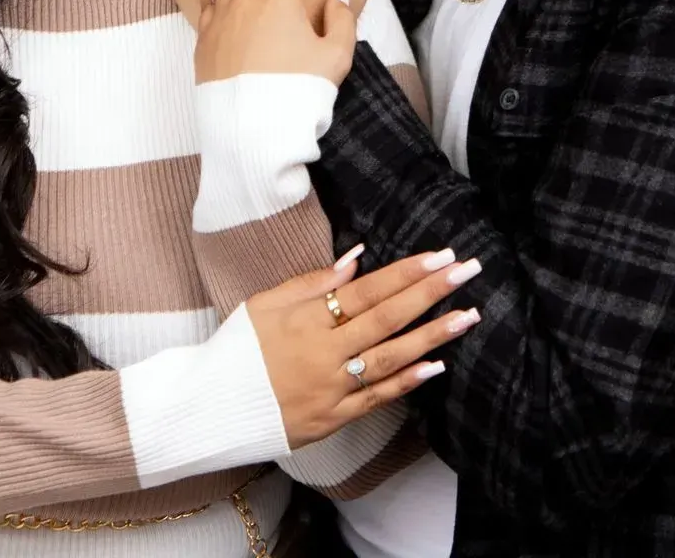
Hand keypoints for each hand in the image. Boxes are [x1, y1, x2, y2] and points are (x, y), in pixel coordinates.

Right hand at [246, 246, 482, 446]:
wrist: (207, 409)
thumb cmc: (234, 350)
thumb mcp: (262, 305)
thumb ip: (310, 282)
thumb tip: (355, 259)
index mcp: (305, 319)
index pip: (367, 290)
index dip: (406, 273)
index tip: (440, 255)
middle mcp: (323, 352)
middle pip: (386, 319)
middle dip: (430, 293)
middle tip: (467, 271)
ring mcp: (331, 388)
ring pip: (389, 358)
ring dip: (432, 336)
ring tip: (467, 316)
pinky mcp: (332, 418)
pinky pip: (376, 398)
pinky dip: (406, 382)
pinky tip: (435, 365)